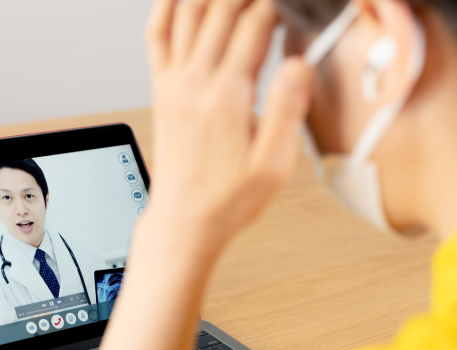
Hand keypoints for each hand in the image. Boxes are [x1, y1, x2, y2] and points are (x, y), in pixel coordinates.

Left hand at [144, 0, 312, 248]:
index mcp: (226, 98)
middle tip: (266, 0)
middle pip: (220, 8)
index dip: (276, 2)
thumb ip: (287, 110)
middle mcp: (194, 83)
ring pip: (186, 13)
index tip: (292, 2)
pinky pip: (157, 36)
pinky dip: (166, 7)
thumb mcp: (273, 165)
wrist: (184, 220)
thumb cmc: (227, 199)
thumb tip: (299, 63)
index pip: (253, 24)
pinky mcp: (161, 91)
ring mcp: (173, 84)